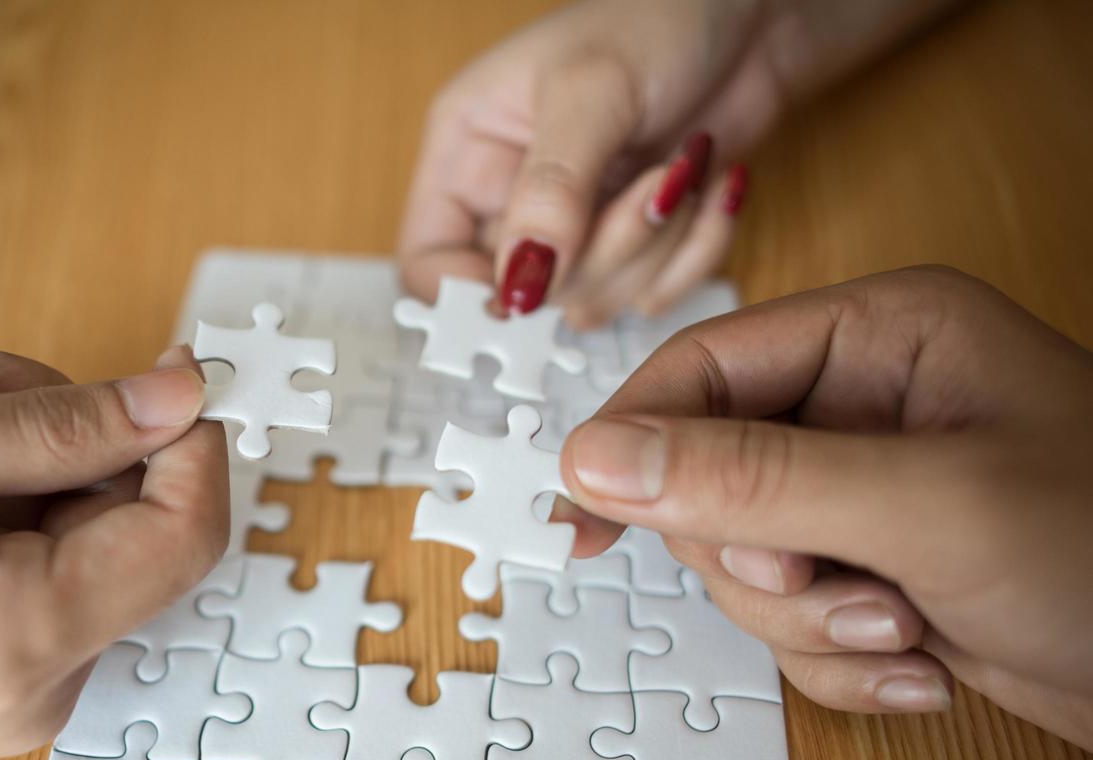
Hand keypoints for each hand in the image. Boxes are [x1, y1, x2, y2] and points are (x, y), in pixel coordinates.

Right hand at [0, 340, 227, 759]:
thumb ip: (61, 422)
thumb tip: (179, 401)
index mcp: (25, 637)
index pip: (185, 536)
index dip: (191, 442)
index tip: (168, 372)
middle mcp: (39, 686)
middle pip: (124, 519)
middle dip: (58, 422)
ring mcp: (17, 686)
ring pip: (74, 525)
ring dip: (6, 443)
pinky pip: (35, 556)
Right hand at [398, 0, 959, 323]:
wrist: (758, 11)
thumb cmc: (661, 15)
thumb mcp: (592, 92)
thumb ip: (550, 193)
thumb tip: (517, 287)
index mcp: (467, 151)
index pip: (428, 262)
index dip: (470, 292)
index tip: (534, 286)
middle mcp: (512, 198)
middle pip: (523, 295)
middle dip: (602, 253)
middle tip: (652, 182)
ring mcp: (576, 227)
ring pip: (592, 304)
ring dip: (657, 248)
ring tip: (684, 168)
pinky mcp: (636, 244)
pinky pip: (653, 297)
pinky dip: (697, 250)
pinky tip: (710, 186)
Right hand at [557, 266, 1092, 749]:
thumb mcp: (923, 506)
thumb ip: (750, 477)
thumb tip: (596, 459)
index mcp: (879, 336)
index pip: (701, 369)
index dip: (634, 441)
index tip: (586, 518)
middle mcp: (864, 406)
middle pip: (708, 476)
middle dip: (762, 558)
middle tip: (831, 585)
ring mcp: (869, 495)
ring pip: (744, 562)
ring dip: (809, 622)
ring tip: (906, 632)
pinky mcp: (879, 572)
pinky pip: (793, 620)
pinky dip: (843, 660)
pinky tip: (926, 666)